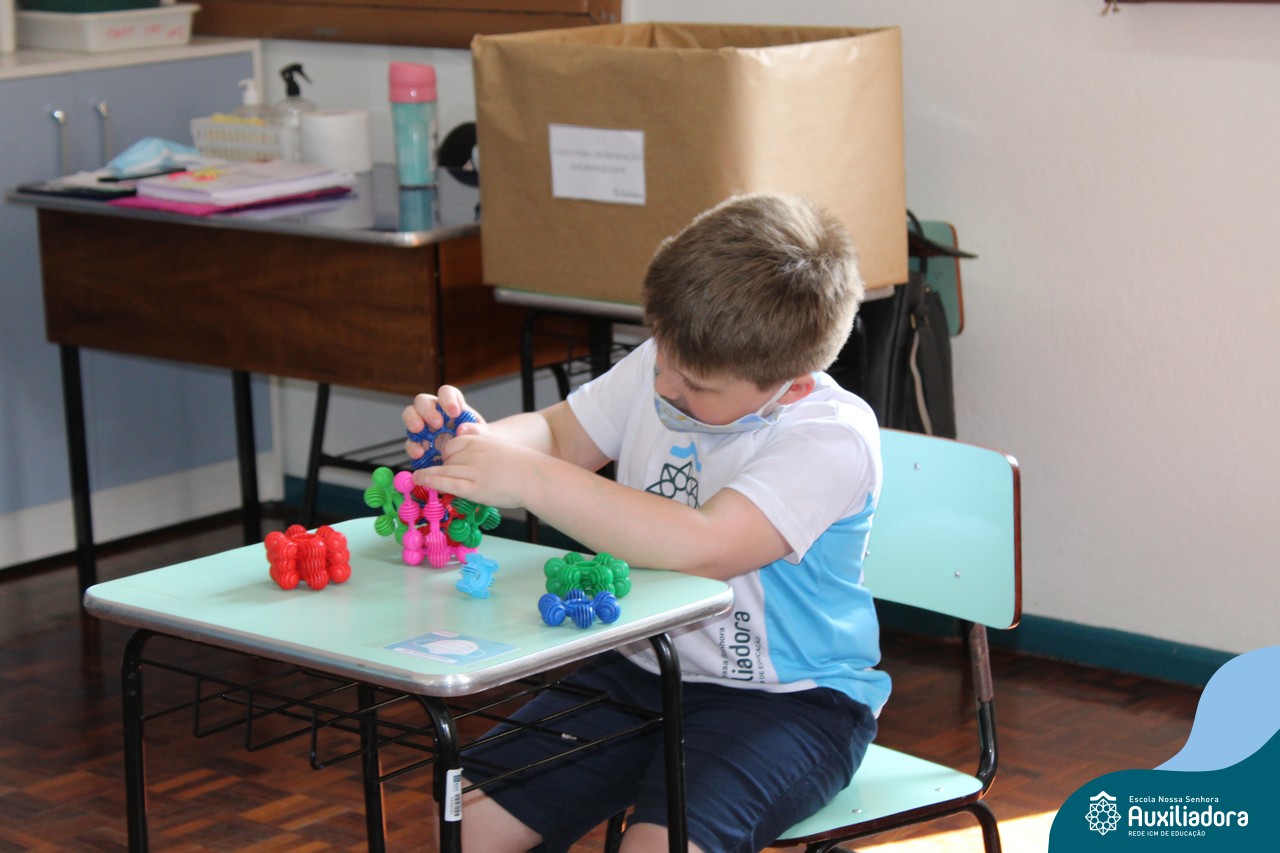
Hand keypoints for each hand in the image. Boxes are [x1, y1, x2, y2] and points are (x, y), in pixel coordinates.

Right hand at [402, 386, 485, 465]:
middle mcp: (434, 412)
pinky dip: (412, 447)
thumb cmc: (474, 439)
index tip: (455, 412)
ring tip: (420, 433)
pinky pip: (409, 441)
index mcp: (451, 405)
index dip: (448, 399)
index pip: (446, 392)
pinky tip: (420, 453)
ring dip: (412, 422)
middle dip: (428, 410)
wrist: (470, 457)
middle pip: (422, 401)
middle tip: (437, 424)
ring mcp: (423, 427)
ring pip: (409, 415)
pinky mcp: (417, 443)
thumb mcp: (481, 434)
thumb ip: (476, 430)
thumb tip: (462, 429)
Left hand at [413, 433, 541, 509]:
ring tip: (416, 478)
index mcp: (481, 441)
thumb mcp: (500, 450)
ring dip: (427, 475)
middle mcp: (475, 453)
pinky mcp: (475, 488)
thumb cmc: (522, 467)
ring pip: (444, 471)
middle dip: (440, 468)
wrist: (537, 478)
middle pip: (448, 459)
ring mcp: (474, 471)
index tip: (444, 463)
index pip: (453, 444)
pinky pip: (448, 483)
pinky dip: (431, 482)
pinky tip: (421, 481)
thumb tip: (468, 464)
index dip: (446, 455)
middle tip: (428, 475)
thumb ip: (483, 453)